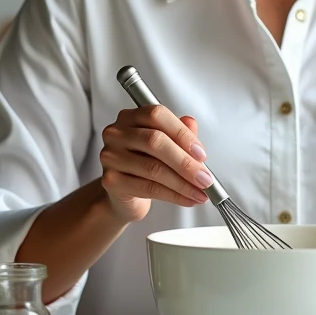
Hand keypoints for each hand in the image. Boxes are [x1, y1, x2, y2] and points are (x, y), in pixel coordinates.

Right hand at [98, 104, 213, 223]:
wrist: (125, 195)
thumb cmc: (146, 163)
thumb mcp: (167, 144)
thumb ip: (180, 132)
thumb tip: (192, 125)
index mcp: (131, 117)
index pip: (157, 115)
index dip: (182, 134)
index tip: (201, 153)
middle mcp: (117, 133)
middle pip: (155, 141)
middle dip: (185, 162)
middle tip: (204, 178)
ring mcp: (111, 156)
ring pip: (153, 168)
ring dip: (182, 183)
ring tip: (200, 192)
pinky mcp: (111, 181)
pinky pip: (148, 188)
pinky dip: (173, 195)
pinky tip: (186, 199)